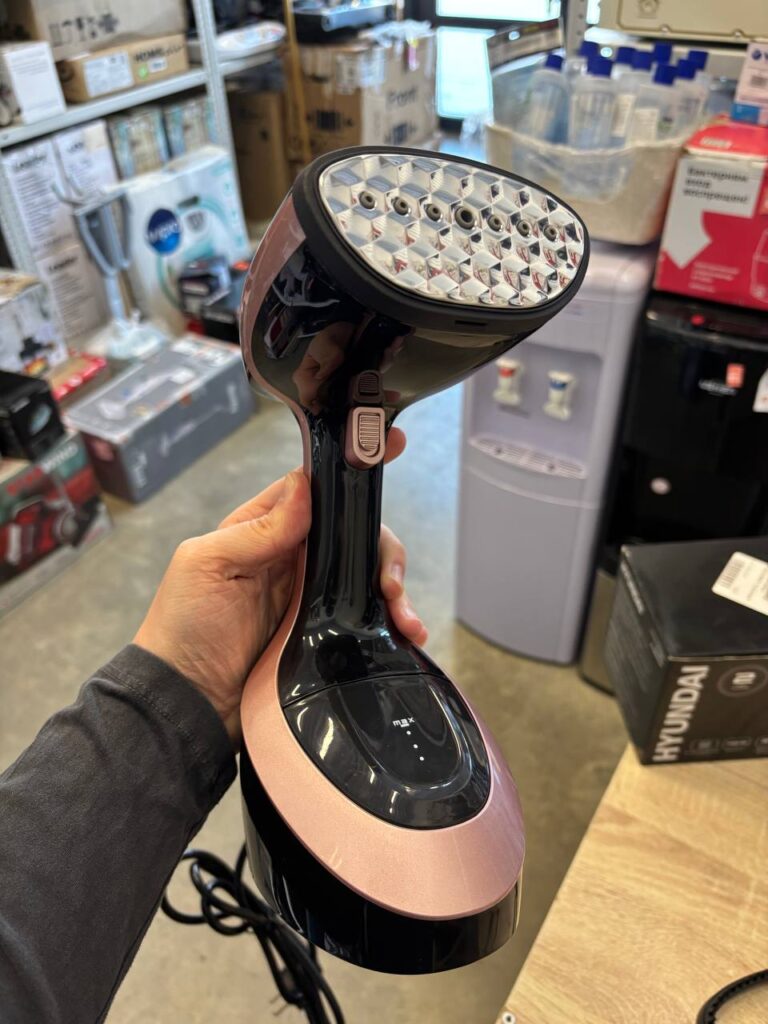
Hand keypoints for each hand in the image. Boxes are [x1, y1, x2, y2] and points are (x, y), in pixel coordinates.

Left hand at [134, 428, 425, 745]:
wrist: (188, 703)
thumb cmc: (184, 629)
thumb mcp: (208, 566)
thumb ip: (258, 528)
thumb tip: (306, 487)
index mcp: (261, 528)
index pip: (313, 487)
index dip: (348, 470)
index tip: (385, 450)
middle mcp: (292, 556)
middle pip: (353, 530)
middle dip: (381, 547)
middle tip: (389, 580)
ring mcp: (312, 594)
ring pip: (366, 571)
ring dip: (393, 585)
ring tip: (403, 616)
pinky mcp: (325, 632)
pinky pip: (367, 616)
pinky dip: (392, 620)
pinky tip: (408, 634)